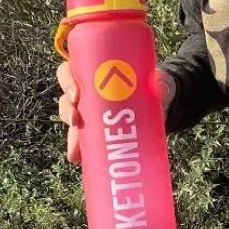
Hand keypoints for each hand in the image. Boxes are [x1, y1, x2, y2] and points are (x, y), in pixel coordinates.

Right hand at [56, 62, 174, 164]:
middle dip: (66, 109)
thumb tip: (158, 88)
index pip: (71, 71)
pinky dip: (77, 148)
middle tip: (75, 119)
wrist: (161, 104)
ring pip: (70, 118)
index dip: (67, 81)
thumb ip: (156, 84)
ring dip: (70, 132)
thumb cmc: (153, 86)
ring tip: (75, 147)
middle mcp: (88, 91)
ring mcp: (90, 111)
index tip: (76, 93)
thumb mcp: (154, 82)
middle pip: (67, 97)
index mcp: (96, 73)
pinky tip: (77, 158)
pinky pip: (81, 138)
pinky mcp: (96, 130)